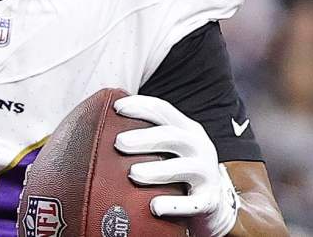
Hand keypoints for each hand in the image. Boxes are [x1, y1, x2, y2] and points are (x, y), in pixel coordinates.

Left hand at [114, 95, 239, 236]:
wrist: (212, 203)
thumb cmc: (178, 171)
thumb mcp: (168, 149)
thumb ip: (146, 138)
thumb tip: (100, 128)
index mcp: (186, 129)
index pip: (164, 110)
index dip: (141, 105)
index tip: (116, 107)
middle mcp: (199, 147)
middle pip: (173, 136)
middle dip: (145, 138)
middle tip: (119, 143)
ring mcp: (206, 173)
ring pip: (184, 168)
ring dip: (157, 170)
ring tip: (133, 174)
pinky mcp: (209, 201)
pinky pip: (193, 203)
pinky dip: (175, 205)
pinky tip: (155, 207)